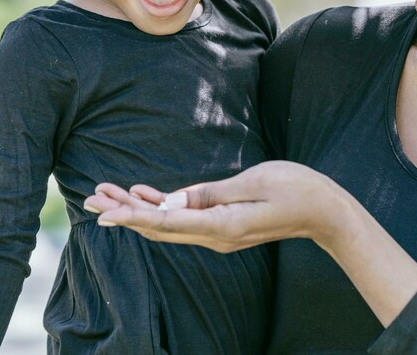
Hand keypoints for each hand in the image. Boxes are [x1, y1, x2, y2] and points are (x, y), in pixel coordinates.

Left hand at [82, 161, 352, 253]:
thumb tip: (173, 201)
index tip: (103, 212)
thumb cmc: (297, 189)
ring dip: (135, 210)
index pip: (166, 223)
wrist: (326, 212)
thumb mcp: (255, 182)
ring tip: (105, 194)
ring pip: (166, 224)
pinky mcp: (223, 225)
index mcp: (222, 225)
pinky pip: (183, 219)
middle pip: (158, 226)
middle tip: (90, 197)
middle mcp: (215, 235)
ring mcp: (219, 233)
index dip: (131, 216)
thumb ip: (212, 193)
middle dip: (122, 212)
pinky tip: (141, 194)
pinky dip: (159, 207)